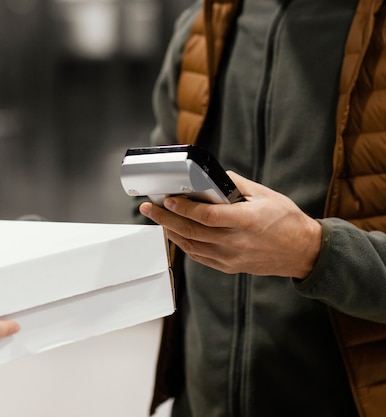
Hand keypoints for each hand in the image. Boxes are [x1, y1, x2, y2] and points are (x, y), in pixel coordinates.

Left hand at [139, 171, 321, 278]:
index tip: (167, 199)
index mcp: (246, 221)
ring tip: (157, 218)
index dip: (184, 208)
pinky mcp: (229, 266)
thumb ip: (236, 185)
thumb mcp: (266, 195)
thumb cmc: (286, 220)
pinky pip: (199, 257)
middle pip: (192, 231)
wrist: (303, 252)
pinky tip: (174, 233)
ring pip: (191, 246)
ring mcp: (231, 257)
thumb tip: (211, 177)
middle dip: (165, 218)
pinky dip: (183, 244)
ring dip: (170, 231)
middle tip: (148, 207)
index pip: (207, 216)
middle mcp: (235, 242)